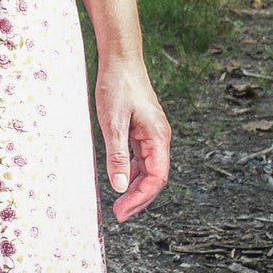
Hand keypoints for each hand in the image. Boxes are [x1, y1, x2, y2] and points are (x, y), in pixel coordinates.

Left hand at [94, 55, 170, 222]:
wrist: (121, 58)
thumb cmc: (117, 86)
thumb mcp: (112, 123)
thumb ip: (116, 155)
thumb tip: (119, 187)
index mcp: (157, 137)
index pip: (156, 178)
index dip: (141, 198)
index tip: (122, 211)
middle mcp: (160, 137)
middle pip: (155, 177)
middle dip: (139, 198)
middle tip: (119, 214)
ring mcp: (153, 133)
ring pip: (149, 169)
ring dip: (136, 187)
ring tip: (119, 203)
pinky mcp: (144, 129)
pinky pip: (142, 158)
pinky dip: (133, 172)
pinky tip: (121, 179)